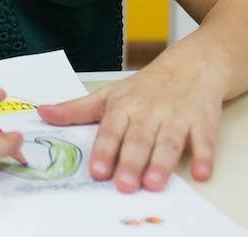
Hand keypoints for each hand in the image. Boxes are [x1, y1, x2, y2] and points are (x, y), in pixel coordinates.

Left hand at [36, 56, 224, 192]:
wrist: (194, 63)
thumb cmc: (148, 85)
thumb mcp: (110, 94)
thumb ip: (77, 109)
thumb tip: (43, 114)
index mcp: (125, 107)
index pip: (111, 129)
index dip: (104, 149)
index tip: (97, 170)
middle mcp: (150, 112)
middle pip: (139, 139)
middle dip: (132, 162)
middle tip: (125, 185)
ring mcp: (177, 116)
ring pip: (169, 141)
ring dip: (162, 162)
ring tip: (154, 183)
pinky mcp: (203, 121)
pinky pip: (204, 140)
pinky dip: (204, 156)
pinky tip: (203, 174)